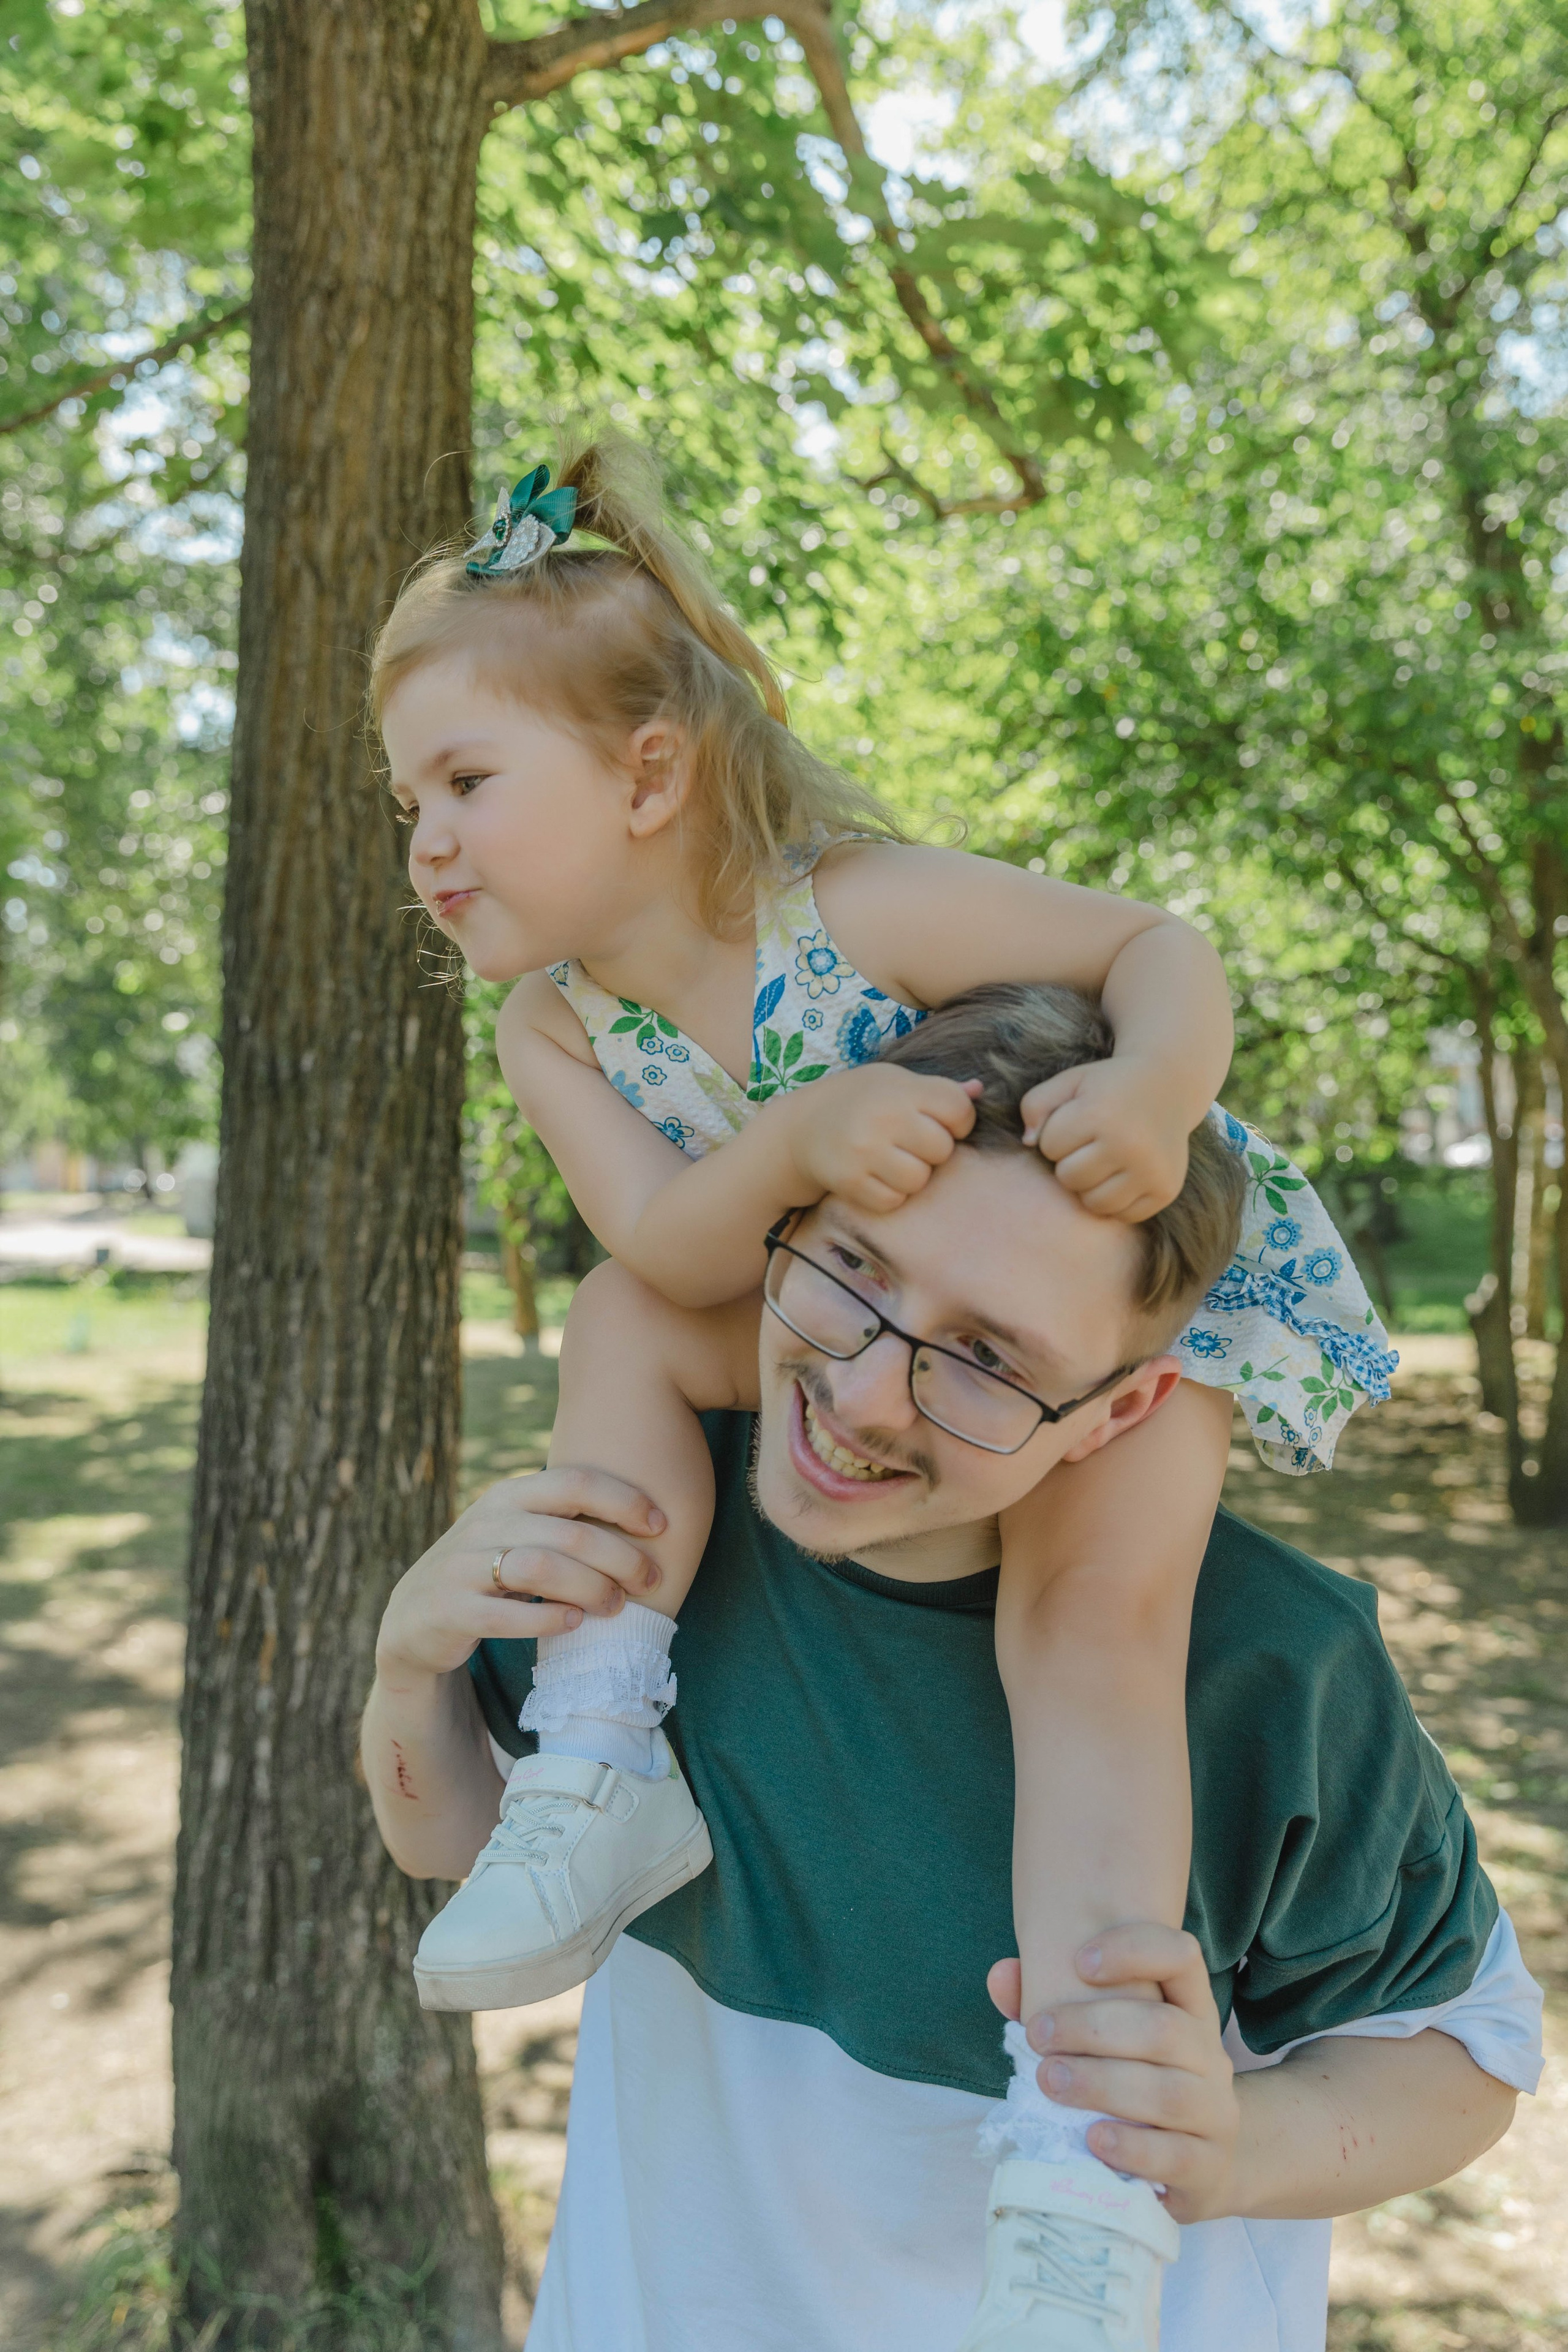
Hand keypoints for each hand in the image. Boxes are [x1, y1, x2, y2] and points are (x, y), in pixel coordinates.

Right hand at [374, 1466, 666, 1689]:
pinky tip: (575, 1623)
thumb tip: (648, 1512)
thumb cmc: (487, 1572)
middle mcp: (484, 1522)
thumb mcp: (517, 1531)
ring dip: (590, 1587)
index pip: (575, 1482)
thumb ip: (562, 1518)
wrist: (414, 1621)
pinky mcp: (450, 1609)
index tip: (662, 1524)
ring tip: (617, 1605)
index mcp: (508, 1495)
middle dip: (620, 1557)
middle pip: (569, 1531)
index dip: (624, 1499)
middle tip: (651, 1580)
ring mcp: (462, 1565)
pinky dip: (546, 1618)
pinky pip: (505, 1613)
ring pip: (541, 1568)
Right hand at [784, 1064, 979, 1213]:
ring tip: (891, 1161)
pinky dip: (888, 1194)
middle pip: (942, 1149)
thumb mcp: (895, 1082)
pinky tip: (874, 1176)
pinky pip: (892, 1201)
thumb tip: (980, 1090)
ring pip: (919, 1179)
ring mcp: (865, 1151)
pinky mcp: (850, 1181)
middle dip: (931, 1150)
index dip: (957, 1120)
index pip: (959, 1109)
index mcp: (901, 1088)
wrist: (801, 1128)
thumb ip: (938, 1089)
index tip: (938, 1121)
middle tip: (908, 1143)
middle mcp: (883, 1117)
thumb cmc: (859, 1101)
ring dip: (911, 1176)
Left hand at [987, 1925, 1240, 2223]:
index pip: (1182, 1957)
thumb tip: (1000, 1975)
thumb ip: (1050, 2006)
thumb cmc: (1134, 2089)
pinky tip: (1093, 2140)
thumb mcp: (1102, 2045)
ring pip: (1168, 2093)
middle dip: (1092, 2029)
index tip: (1079, 1961)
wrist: (1199, 2165)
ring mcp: (1216, 2113)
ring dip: (1102, 2085)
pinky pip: (1175, 2156)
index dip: (1136, 1949)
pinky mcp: (1209, 2167)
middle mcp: (1210, 2055)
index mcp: (1189, 2011)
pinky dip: (1132, 2147)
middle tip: (1038, 2037)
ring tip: (1051, 2082)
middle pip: (1164, 2028)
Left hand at [1020, 1057, 1193, 1221]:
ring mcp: (1151, 1171)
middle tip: (1091, 1144)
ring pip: (1094, 1203)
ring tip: (1104, 1161)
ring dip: (1091, 1186)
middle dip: (1071, 1162)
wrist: (1168, 1086)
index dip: (1057, 1135)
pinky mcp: (1166, 1190)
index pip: (1049, 1147)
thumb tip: (1028, 1142)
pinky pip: (1123, 1215)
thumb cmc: (1108, 1087)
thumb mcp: (1069, 1082)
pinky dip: (1118, 1200)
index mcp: (1101, 1114)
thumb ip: (1035, 1104)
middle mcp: (1130, 1145)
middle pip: (1069, 1178)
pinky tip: (1124, 1174)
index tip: (1077, 1121)